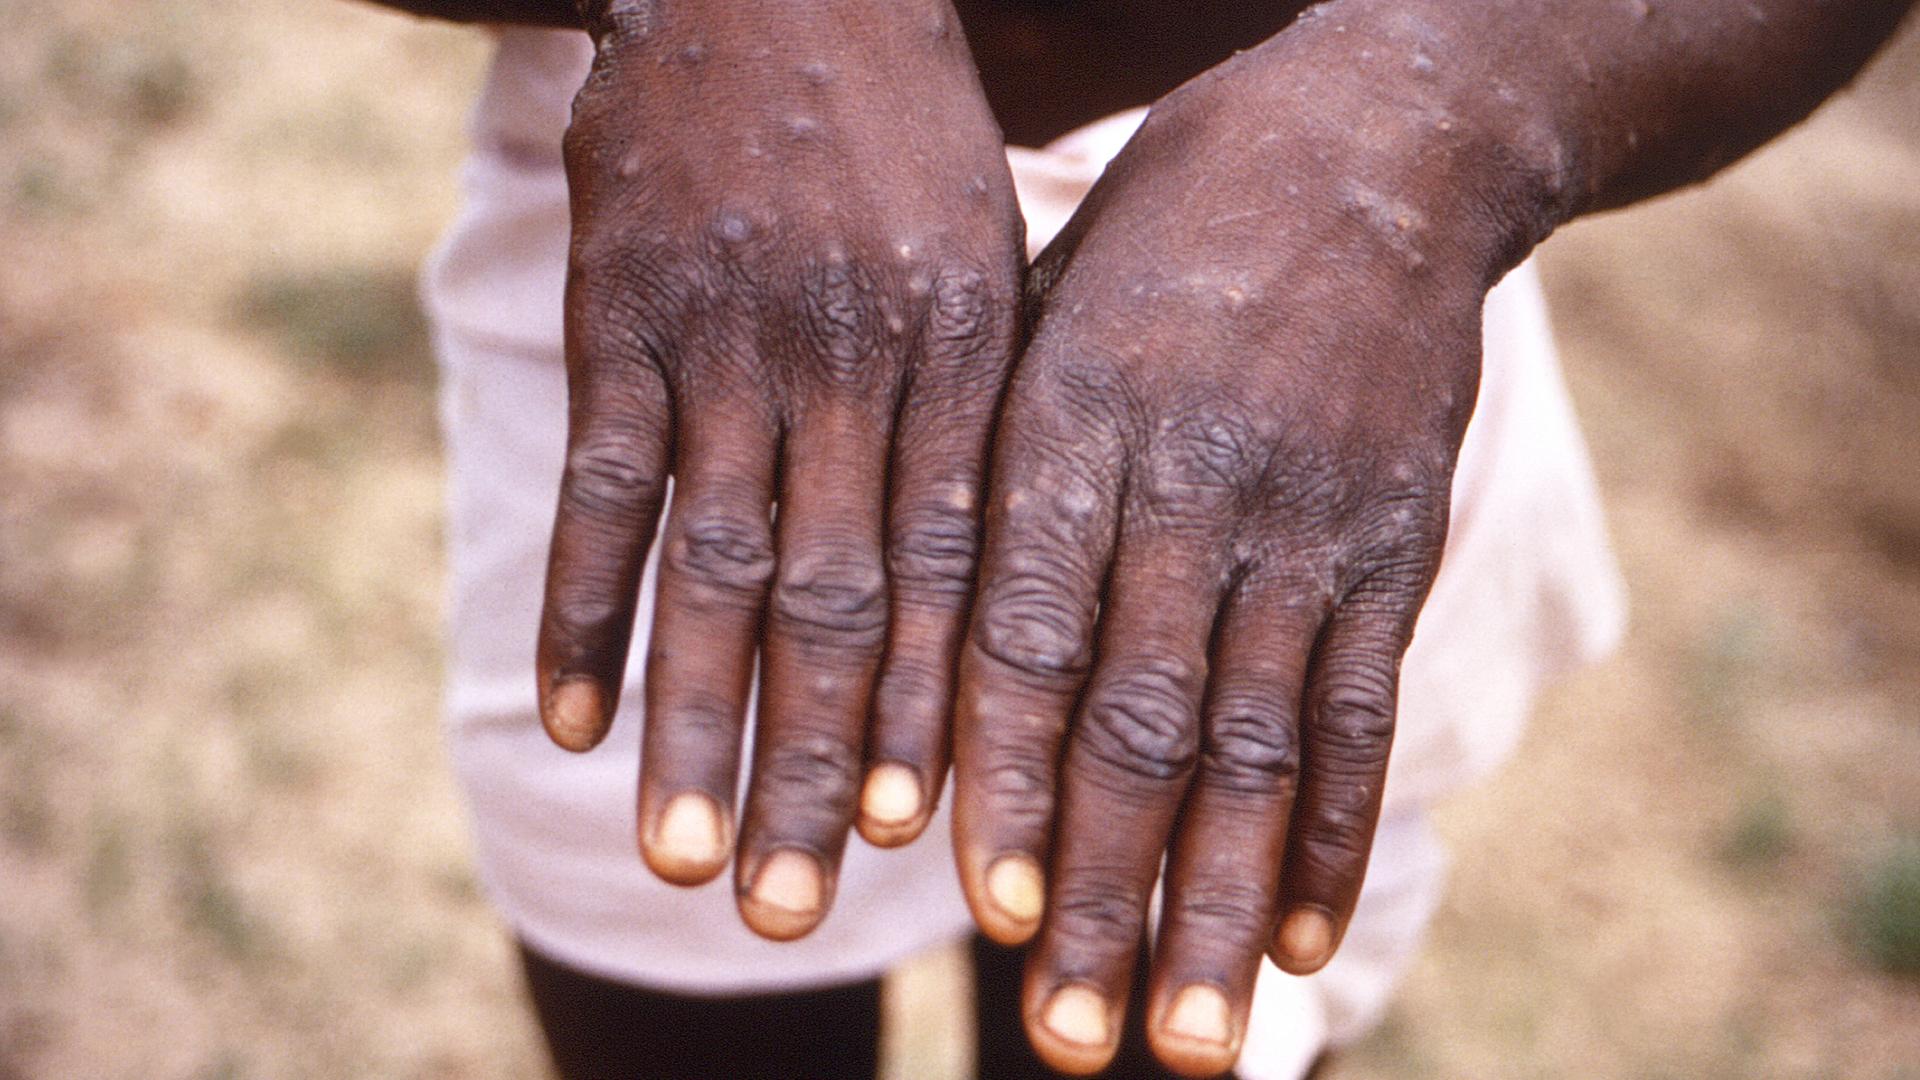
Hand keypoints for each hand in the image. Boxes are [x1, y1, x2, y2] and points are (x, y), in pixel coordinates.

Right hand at [537, 0, 1022, 939]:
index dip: (940, 710)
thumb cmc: (904, 138)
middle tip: (802, 908)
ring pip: (714, 565)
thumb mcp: (989, 256)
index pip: (955, 567)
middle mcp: (851, 360)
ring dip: (694, 722)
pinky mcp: (619, 313)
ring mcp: (727, 339)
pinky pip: (603, 484)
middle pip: (837, 599)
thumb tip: (996, 593)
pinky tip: (568, 719)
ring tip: (687, 857)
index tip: (930, 841)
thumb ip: (986, 415)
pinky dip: (582, 607)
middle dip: (821, 762)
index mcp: (963, 353)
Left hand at [950, 21, 1541, 1073]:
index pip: (1028, 631)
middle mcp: (1191, 484)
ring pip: (1255, 743)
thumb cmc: (1166, 237)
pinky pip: (1361, 706)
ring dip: (1213, 902)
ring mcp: (1306, 521)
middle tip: (1070, 1041)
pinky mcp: (1393, 543)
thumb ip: (994, 471)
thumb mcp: (1047, 311)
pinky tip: (1296, 935)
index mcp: (1073, 421)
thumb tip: (921, 654)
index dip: (1007, 777)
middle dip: (1103, 891)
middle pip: (1140, 720)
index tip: (984, 910)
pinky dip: (1331, 830)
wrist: (1377, 146)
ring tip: (1183, 1040)